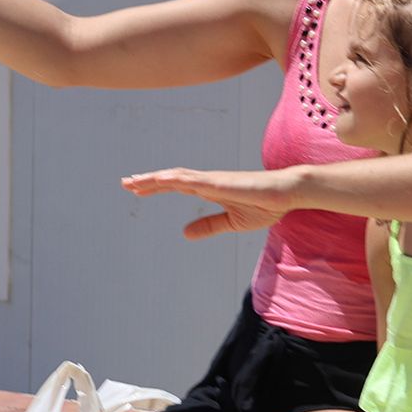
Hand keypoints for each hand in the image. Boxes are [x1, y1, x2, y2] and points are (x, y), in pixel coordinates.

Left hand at [121, 167, 295, 239]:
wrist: (286, 194)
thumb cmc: (264, 205)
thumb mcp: (231, 222)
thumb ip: (208, 226)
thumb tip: (185, 234)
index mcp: (208, 190)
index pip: (176, 186)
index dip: (155, 187)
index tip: (136, 189)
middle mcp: (206, 182)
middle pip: (171, 179)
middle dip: (147, 181)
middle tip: (125, 182)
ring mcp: (212, 180)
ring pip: (177, 176)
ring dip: (154, 178)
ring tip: (134, 181)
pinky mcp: (221, 183)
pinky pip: (194, 180)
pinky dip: (174, 179)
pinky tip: (160, 179)